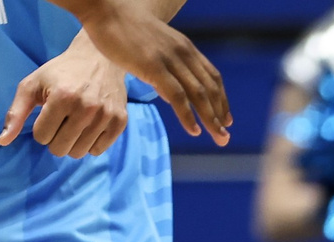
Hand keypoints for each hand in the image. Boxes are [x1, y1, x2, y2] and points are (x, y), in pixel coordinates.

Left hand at [0, 37, 128, 154]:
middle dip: (55, 138)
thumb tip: (3, 141)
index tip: (48, 114)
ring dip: (72, 142)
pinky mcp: (120, 122)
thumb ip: (16, 113)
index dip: (41, 128)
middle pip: (60, 149)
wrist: (98, 58)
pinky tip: (89, 127)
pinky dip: (90, 144)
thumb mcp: (33, 85)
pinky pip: (98, 151)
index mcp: (62, 97)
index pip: (42, 137)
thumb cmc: (60, 72)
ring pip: (79, 153)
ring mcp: (105, 116)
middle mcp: (86, 108)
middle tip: (60, 122)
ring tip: (74, 125)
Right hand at [65, 0, 231, 143]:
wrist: (107, 10)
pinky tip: (194, 131)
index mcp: (186, 48)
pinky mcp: (154, 67)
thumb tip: (170, 96)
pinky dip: (188, 116)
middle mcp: (183, 53)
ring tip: (218, 138)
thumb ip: (167, 70)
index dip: (222, 100)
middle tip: (225, 137)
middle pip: (210, 89)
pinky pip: (178, 96)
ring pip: (199, 95)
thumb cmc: (126, 31)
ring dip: (211, 120)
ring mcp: (170, 60)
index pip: (212, 77)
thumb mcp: (156, 48)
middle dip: (220, 115)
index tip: (226, 118)